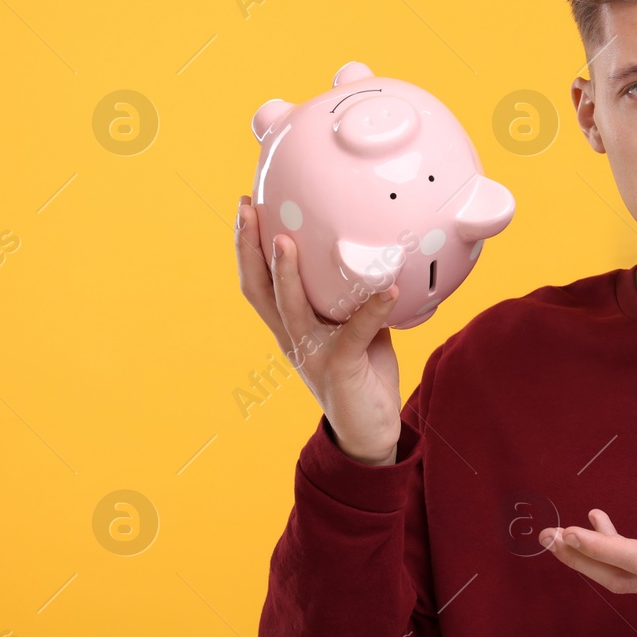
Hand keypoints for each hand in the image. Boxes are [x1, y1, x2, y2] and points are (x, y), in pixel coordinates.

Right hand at [234, 195, 403, 464]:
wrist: (370, 431)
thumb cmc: (362, 372)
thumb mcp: (356, 326)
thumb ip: (355, 296)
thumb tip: (377, 254)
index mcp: (291, 326)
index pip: (258, 281)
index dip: (248, 246)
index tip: (247, 206)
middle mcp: (293, 338)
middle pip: (258, 289)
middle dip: (248, 247)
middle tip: (248, 208)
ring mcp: (312, 353)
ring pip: (290, 308)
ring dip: (286, 273)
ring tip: (287, 240)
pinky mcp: (339, 368)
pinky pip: (355, 333)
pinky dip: (373, 308)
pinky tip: (389, 288)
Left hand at [538, 478, 636, 610]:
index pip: (634, 558)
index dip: (596, 548)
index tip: (566, 533)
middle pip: (619, 577)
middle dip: (579, 560)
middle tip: (546, 536)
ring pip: (625, 579)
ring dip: (590, 560)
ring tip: (562, 536)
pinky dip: (612, 555)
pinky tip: (604, 526)